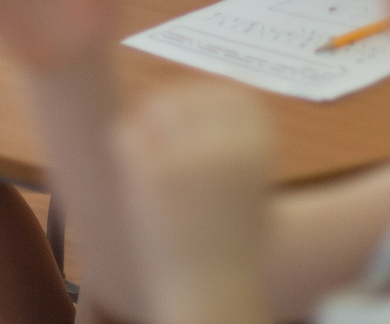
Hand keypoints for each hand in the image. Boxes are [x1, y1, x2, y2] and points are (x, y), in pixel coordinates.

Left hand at [120, 83, 275, 323]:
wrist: (215, 297)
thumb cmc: (234, 249)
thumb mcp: (248, 185)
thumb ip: (232, 142)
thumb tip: (203, 92)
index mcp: (261, 146)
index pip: (232, 93)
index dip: (211, 102)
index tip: (199, 125)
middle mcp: (229, 143)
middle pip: (193, 91)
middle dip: (178, 109)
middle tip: (166, 139)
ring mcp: (191, 156)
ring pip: (157, 106)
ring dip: (150, 123)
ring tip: (151, 154)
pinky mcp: (154, 174)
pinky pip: (129, 134)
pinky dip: (128, 145)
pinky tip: (134, 169)